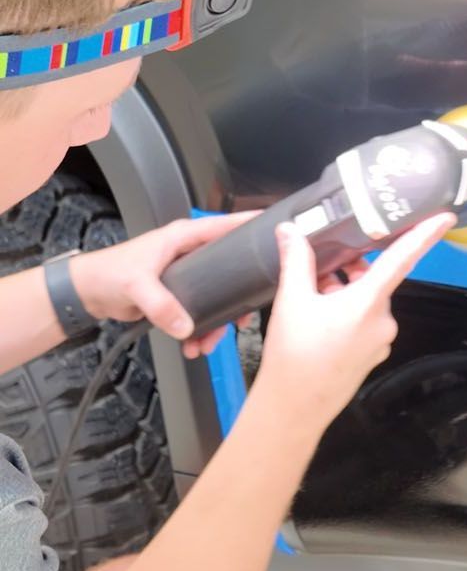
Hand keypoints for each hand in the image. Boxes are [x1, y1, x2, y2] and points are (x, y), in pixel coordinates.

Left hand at [70, 213, 259, 356]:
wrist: (88, 293)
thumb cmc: (109, 273)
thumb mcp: (137, 285)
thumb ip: (162, 304)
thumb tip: (186, 326)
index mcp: (185, 237)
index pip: (226, 226)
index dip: (250, 227)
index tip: (274, 233)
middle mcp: (190, 253)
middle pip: (229, 269)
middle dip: (236, 297)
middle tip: (241, 319)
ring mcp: (187, 275)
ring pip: (216, 296)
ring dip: (216, 322)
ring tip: (207, 344)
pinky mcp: (180, 295)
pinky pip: (200, 312)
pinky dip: (200, 330)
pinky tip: (194, 345)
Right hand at [256, 212, 455, 435]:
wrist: (293, 411)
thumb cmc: (294, 357)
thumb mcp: (292, 301)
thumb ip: (296, 260)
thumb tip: (291, 230)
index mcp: (369, 303)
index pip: (402, 259)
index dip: (424, 235)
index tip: (445, 218)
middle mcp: (382, 321)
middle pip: (373, 279)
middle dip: (348, 270)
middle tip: (317, 270)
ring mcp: (379, 341)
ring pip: (365, 301)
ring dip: (343, 292)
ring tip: (310, 299)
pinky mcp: (371, 355)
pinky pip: (363, 321)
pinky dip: (345, 312)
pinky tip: (317, 319)